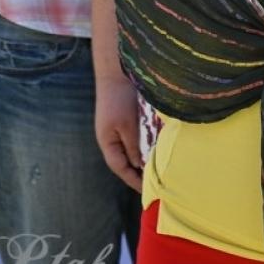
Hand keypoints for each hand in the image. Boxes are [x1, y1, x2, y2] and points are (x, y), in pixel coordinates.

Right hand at [95, 72, 144, 190]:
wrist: (116, 73)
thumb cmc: (119, 99)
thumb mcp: (128, 125)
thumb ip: (133, 145)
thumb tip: (138, 164)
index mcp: (107, 142)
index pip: (120, 167)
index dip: (132, 179)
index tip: (146, 190)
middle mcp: (110, 138)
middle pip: (123, 162)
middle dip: (136, 173)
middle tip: (153, 184)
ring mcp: (116, 129)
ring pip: (129, 151)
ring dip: (140, 161)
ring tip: (155, 171)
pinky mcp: (124, 121)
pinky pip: (133, 140)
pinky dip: (142, 147)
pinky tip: (153, 150)